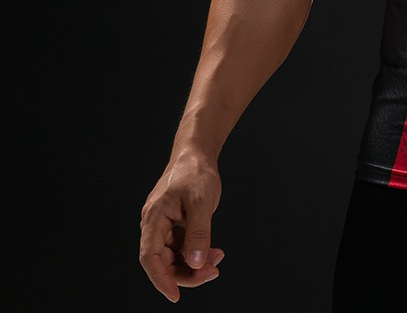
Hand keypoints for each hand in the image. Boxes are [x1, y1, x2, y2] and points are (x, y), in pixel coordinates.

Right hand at [139, 151, 224, 301]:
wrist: (197, 152)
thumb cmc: (195, 170)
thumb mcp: (201, 200)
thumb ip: (199, 232)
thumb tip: (195, 262)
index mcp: (154, 218)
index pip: (149, 257)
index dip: (160, 279)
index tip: (175, 295)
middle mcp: (155, 225)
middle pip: (163, 262)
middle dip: (186, 272)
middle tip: (212, 272)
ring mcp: (165, 226)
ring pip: (174, 257)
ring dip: (194, 264)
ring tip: (217, 260)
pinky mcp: (176, 226)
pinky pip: (182, 248)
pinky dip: (197, 253)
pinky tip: (214, 252)